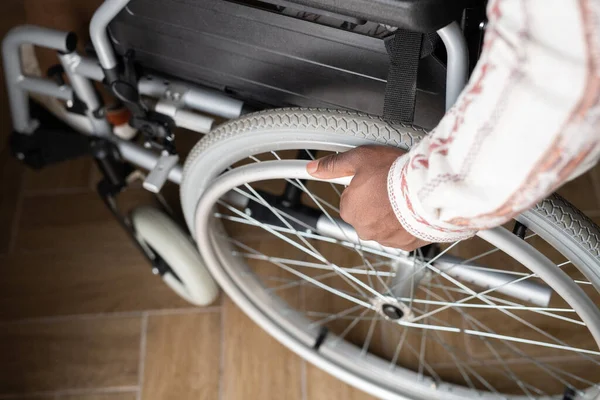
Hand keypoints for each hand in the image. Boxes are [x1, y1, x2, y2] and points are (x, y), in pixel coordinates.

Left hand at [306, 145, 429, 250]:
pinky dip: (407, 224)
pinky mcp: (406, 244)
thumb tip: (313, 168)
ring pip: (385, 225)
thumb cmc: (394, 173)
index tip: (376, 179)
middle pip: (367, 214)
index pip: (350, 199)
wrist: (427, 190)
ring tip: (405, 197)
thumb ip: (335, 165)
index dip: (364, 186)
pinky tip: (413, 210)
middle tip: (391, 186)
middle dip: (377, 202)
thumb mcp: (360, 159)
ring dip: (392, 214)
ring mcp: (385, 239)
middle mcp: (364, 229)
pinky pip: (403, 234)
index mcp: (350, 210)